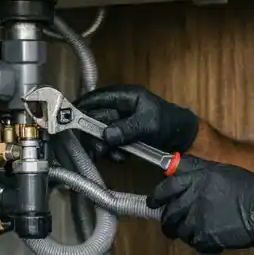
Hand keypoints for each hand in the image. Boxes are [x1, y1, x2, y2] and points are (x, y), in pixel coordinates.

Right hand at [74, 83, 199, 160]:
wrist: (182, 138)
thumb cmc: (169, 123)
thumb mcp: (149, 124)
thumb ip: (127, 128)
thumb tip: (107, 135)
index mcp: (125, 96)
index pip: (97, 97)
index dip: (82, 106)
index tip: (71, 119)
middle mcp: (118, 108)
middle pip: (94, 118)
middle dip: (93, 135)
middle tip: (97, 149)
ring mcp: (119, 122)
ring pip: (99, 133)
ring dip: (103, 146)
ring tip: (115, 156)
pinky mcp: (121, 136)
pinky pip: (108, 144)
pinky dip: (112, 153)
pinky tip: (122, 158)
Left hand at [147, 157, 253, 252]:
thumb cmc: (249, 189)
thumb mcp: (221, 171)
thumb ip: (197, 172)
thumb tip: (177, 172)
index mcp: (195, 180)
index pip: (165, 189)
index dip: (156, 198)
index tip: (153, 203)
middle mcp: (192, 198)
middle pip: (169, 214)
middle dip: (168, 221)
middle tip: (170, 224)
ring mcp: (198, 219)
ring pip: (179, 231)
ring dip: (184, 232)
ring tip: (194, 230)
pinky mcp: (206, 237)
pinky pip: (194, 243)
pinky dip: (199, 242)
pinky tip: (209, 237)